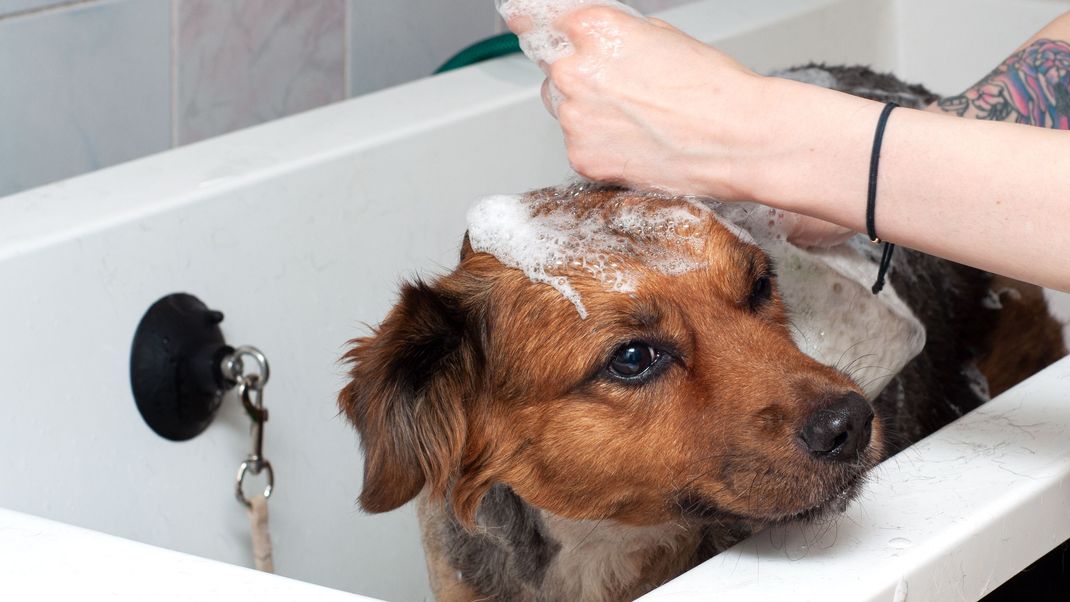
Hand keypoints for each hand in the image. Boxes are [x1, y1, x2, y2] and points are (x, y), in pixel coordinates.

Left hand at [508, 6, 771, 199]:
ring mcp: (574, 118)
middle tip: (625, 91)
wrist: (739, 139)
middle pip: (555, 71)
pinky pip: (579, 145)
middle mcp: (574, 71)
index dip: (529, 19)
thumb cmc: (713, 89)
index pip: (538, 18)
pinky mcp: (582, 157)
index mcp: (592, 29)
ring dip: (589, 113)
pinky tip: (636, 143)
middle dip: (580, 78)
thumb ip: (614, 35)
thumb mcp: (661, 36)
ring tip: (639, 120)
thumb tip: (588, 38)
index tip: (517, 18)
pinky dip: (600, 146)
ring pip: (565, 110)